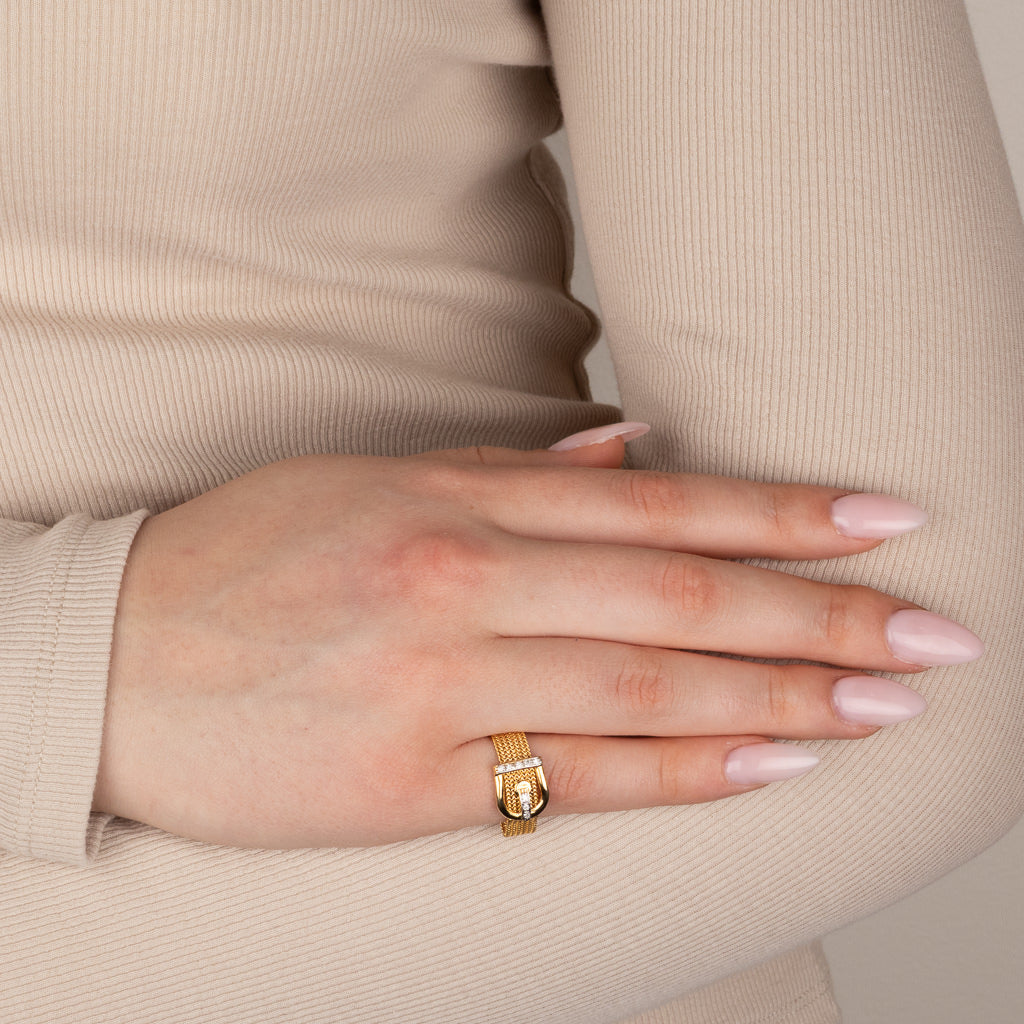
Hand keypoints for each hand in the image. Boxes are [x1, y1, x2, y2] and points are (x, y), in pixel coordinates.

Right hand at [93, 434, 979, 847]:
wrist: (112, 656)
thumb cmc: (247, 557)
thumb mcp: (375, 479)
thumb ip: (509, 470)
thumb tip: (629, 453)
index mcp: (456, 501)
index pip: (662, 503)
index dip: (786, 510)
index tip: (884, 521)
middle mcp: (464, 582)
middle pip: (681, 594)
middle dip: (822, 613)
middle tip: (932, 630)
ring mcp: (443, 684)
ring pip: (651, 684)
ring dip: (783, 694)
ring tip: (886, 700)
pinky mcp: (413, 781)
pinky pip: (578, 776)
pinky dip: (687, 768)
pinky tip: (773, 762)